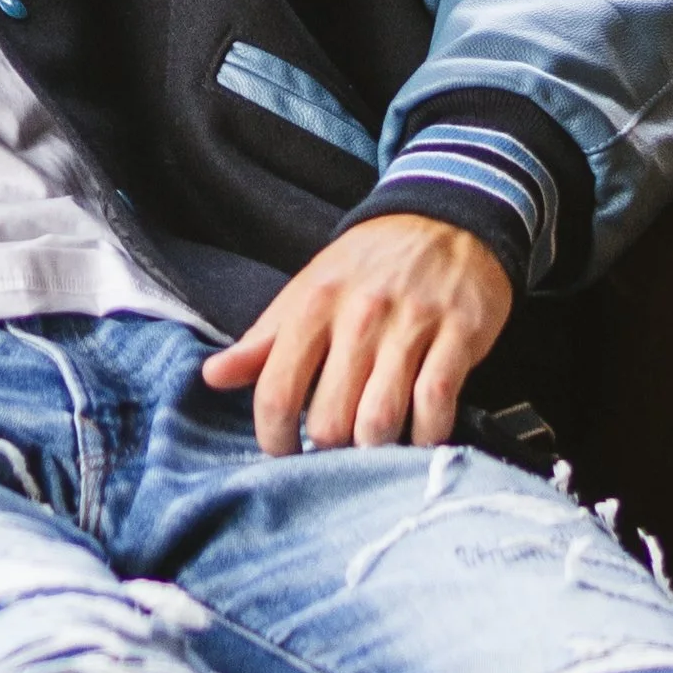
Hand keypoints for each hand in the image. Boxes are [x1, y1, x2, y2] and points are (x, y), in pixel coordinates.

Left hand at [202, 215, 511, 458]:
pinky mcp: (460, 335)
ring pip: (380, 420)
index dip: (274, 438)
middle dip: (330, 448)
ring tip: (374, 446)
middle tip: (337, 446)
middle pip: (329, 419)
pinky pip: (436, 404)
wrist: (446, 219)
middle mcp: (360, 316)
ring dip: (375, 449)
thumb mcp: (308, 290)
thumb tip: (212, 376)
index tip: (284, 452)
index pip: (276, 392)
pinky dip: (426, 435)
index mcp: (313, 305)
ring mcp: (412, 327)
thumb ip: (262, 339)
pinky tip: (418, 436)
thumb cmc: (367, 266)